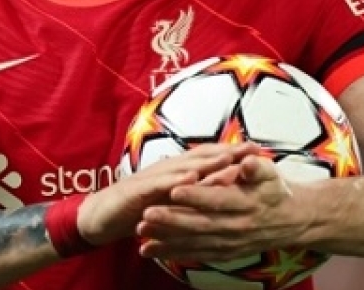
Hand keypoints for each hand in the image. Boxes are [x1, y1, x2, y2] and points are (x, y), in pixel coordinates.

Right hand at [77, 142, 258, 245]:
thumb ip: (193, 192)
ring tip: (229, 156)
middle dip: (228, 151)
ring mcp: (153, 178)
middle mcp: (168, 170)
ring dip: (207, 161)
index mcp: (178, 171)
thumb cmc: (140, 206)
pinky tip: (191, 178)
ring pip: (185, 167)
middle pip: (203, 157)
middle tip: (254, 148)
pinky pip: (159, 184)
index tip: (260, 150)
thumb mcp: (171, 199)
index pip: (210, 158)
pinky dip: (175, 180)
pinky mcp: (138, 190)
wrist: (102, 215)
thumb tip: (223, 188)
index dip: (234, 152)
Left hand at [136, 154, 311, 261]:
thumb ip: (257, 167)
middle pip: (201, 224)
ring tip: (142, 234)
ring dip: (167, 239)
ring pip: (194, 242)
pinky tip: (152, 250)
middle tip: (147, 214)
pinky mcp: (224, 253)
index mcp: (246, 204)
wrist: (293, 221)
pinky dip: (174, 253)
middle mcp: (237, 227)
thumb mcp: (272, 173)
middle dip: (172, 220)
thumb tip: (247, 162)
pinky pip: (196, 255)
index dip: (196, 196)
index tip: (174, 189)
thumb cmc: (276, 190)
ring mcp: (230, 243)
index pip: (218, 199)